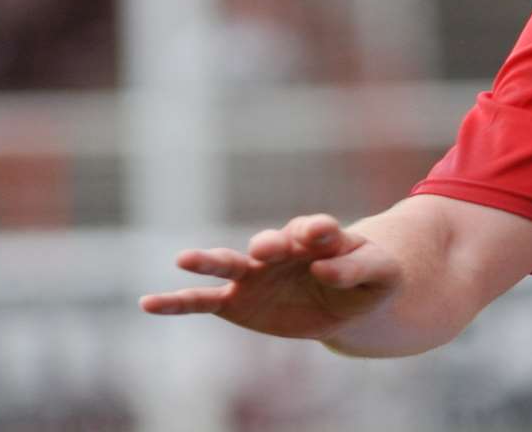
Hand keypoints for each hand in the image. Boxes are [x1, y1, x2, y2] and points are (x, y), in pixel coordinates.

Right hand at [139, 213, 400, 340]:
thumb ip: (361, 267)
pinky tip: (148, 304)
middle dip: (269, 243)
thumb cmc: (369, 280)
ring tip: (184, 258)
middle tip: (267, 248)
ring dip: (209, 260)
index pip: (316, 228)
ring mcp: (256, 275)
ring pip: (230, 263)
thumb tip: (325, 269)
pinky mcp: (237, 302)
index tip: (321, 235)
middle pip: (271, 241)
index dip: (316, 230)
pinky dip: (177, 302)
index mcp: (321, 238)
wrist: (349, 303)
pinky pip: (203, 302)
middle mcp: (283, 250)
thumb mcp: (383, 275)